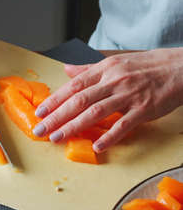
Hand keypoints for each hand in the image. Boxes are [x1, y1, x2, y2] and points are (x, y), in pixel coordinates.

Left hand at [33, 49, 182, 151]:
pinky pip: (124, 125)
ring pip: (95, 112)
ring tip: (58, 138)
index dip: (55, 100)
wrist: (179, 68)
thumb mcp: (115, 63)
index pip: (73, 86)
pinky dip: (110, 136)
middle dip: (57, 116)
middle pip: (79, 100)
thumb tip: (66, 70)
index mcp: (105, 69)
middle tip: (41, 130)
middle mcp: (113, 80)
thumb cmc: (146, 66)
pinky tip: (97, 146)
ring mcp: (128, 95)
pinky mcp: (144, 109)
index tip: (40, 112)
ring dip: (74, 126)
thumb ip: (89, 69)